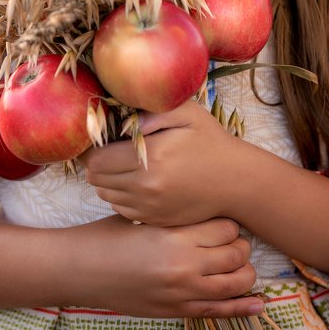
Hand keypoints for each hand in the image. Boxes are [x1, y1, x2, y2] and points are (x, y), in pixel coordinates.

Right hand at [67, 214, 261, 318]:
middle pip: (236, 254)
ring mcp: (182, 293)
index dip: (228, 221)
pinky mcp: (176, 312)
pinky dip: (242, 308)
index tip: (222, 218)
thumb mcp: (143, 216)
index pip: (225, 227)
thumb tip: (202, 201)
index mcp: (174, 236)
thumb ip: (174, 214)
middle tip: (231, 239)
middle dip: (239, 245)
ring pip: (234, 283)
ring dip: (243, 272)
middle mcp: (183, 266)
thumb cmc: (107, 236)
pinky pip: (218, 312)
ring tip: (239, 263)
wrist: (80, 271)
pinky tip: (258, 304)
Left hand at [83, 100, 245, 224]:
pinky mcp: (154, 219)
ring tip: (122, 165)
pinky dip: (120, 195)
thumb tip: (126, 124)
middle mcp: (146, 186)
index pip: (97, 159)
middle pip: (96, 179)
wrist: (235, 181)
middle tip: (109, 149)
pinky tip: (135, 181)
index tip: (102, 138)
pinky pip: (121, 209)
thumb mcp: (188, 113)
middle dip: (97, 163)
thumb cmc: (210, 141)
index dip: (93, 148)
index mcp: (151, 157)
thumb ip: (154, 110)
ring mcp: (149, 207)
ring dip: (107, 180)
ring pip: (105, 195)